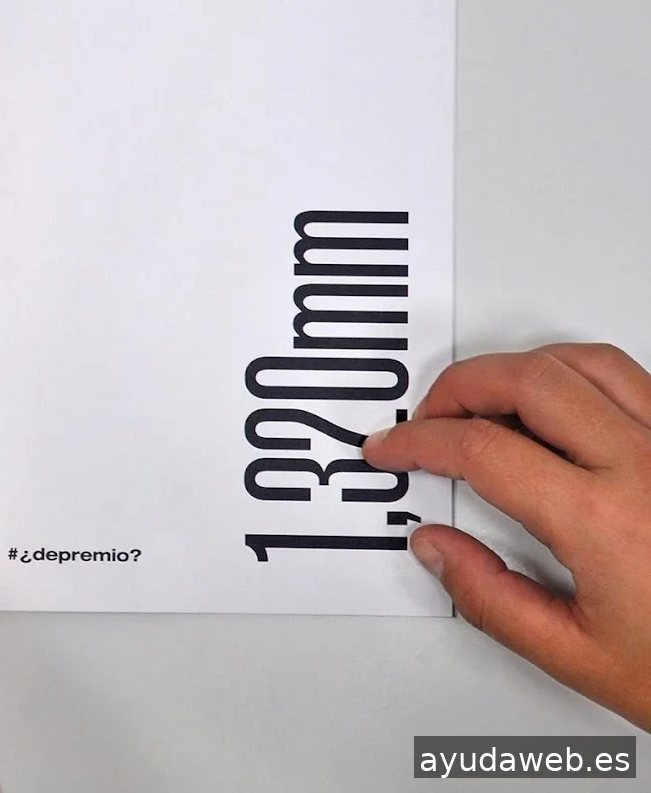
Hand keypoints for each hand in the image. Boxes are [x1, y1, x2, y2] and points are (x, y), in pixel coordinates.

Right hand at [363, 343, 650, 729]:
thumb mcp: (581, 658)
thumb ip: (493, 600)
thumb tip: (438, 548)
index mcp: (604, 521)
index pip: (482, 449)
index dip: (419, 441)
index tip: (394, 448)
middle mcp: (645, 468)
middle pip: (528, 380)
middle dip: (459, 387)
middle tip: (429, 416)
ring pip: (584, 361)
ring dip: (520, 369)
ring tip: (488, 399)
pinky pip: (633, 378)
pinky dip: (578, 376)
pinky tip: (560, 405)